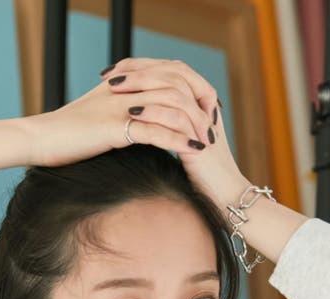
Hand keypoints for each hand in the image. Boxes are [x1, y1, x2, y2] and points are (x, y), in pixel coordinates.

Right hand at [26, 57, 233, 173]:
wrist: (37, 139)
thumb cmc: (62, 135)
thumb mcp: (93, 116)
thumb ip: (116, 112)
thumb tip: (132, 123)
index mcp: (122, 82)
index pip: (167, 74)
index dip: (190, 90)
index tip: (203, 112)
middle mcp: (124, 88)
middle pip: (176, 85)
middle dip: (198, 106)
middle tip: (212, 127)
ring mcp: (120, 106)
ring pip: (170, 106)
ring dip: (193, 124)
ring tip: (207, 142)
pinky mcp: (114, 128)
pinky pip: (155, 131)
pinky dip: (178, 140)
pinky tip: (191, 151)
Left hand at [97, 57, 249, 210]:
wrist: (221, 197)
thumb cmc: (198, 176)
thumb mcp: (178, 146)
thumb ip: (164, 129)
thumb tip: (136, 120)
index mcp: (197, 104)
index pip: (167, 71)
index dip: (139, 69)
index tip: (111, 74)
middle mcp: (202, 106)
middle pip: (170, 73)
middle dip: (137, 71)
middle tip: (108, 76)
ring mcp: (203, 121)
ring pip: (172, 89)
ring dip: (141, 85)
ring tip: (114, 89)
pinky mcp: (199, 139)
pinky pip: (175, 117)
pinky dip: (153, 112)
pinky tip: (131, 112)